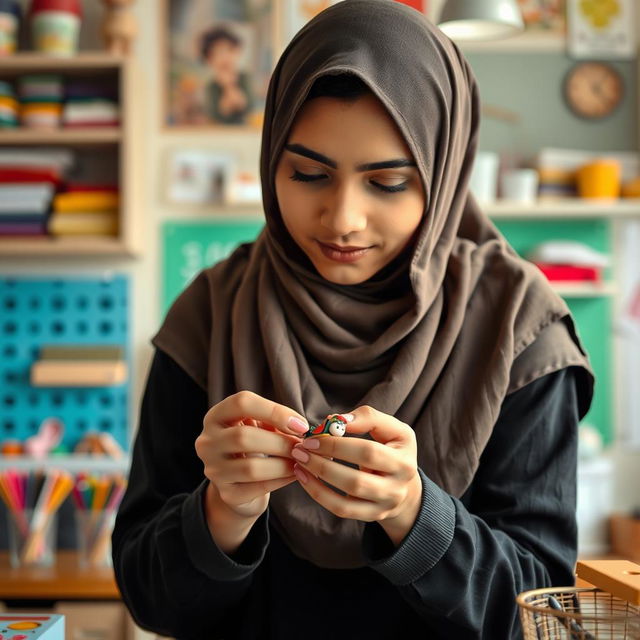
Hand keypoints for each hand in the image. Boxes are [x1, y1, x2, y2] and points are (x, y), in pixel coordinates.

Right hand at [195, 391, 308, 519]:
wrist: (241, 482)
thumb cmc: (254, 444)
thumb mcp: (260, 425)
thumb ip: (275, 421)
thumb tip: (300, 427)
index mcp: (216, 416)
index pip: (242, 403)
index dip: (275, 411)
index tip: (301, 424)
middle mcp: (207, 442)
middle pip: (244, 437)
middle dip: (280, 442)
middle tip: (302, 447)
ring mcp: (213, 470)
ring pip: (251, 468)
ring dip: (283, 464)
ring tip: (301, 461)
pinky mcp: (226, 493)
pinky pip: (257, 488)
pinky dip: (281, 481)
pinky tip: (295, 474)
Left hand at [291, 406, 421, 545]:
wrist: (405, 484)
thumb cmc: (393, 448)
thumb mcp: (391, 428)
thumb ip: (368, 418)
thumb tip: (337, 420)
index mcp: (404, 462)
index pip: (368, 453)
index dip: (338, 445)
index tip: (314, 436)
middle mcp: (397, 489)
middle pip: (356, 481)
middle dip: (324, 464)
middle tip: (301, 449)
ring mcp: (384, 506)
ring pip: (346, 500)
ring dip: (317, 480)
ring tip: (300, 462)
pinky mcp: (371, 516)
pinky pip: (341, 510)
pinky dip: (319, 494)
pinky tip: (304, 478)